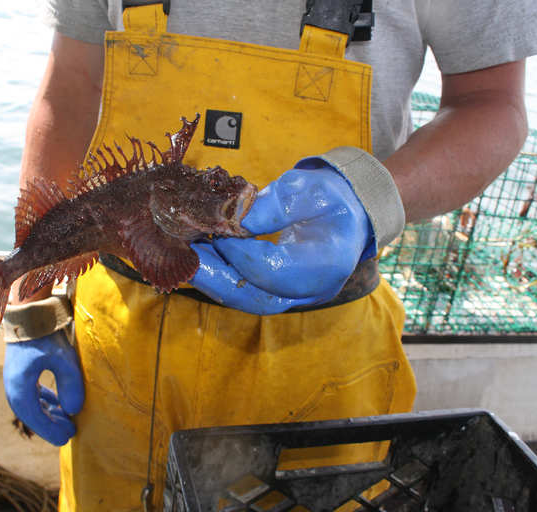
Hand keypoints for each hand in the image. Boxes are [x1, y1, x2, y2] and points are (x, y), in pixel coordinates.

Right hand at [3, 330, 84, 445]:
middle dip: (50, 425)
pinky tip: (58, 405)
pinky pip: (32, 395)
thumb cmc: (45, 335)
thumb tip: (74, 410)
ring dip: (48, 414)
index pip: (34, 417)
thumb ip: (70, 383)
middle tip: (70, 433)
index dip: (50, 429)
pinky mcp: (21, 373)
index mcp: (19, 387)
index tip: (66, 438)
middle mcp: (13, 387)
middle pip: (31, 414)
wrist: (30, 312)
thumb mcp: (63, 358)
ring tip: (68, 420)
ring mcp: (15, 380)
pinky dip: (45, 402)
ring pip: (32, 405)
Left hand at [190, 156, 375, 313]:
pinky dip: (225, 278)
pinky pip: (250, 292)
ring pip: (250, 299)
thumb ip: (277, 203)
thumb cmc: (331, 198)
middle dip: (218, 280)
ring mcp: (297, 296)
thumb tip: (238, 221)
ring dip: (216, 280)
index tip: (220, 232)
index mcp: (328, 263)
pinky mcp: (282, 293)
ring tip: (188, 258)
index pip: (276, 270)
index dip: (242, 254)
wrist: (348, 214)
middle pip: (259, 299)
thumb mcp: (311, 187)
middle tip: (188, 259)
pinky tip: (204, 258)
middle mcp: (313, 290)